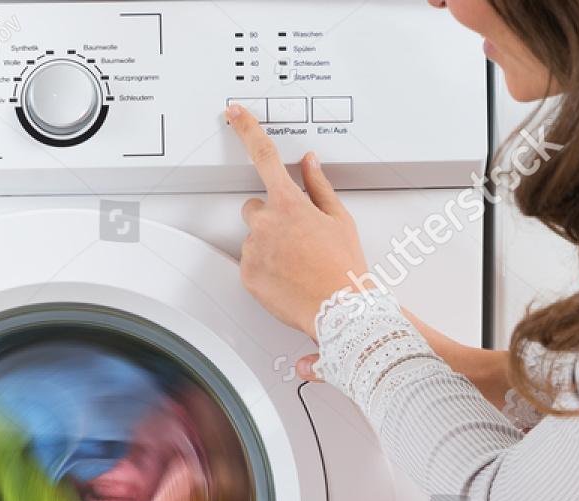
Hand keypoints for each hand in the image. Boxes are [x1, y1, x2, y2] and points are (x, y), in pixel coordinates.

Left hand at [228, 104, 369, 341]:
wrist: (338, 309)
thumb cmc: (343, 268)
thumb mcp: (339, 219)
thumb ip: (319, 186)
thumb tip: (309, 163)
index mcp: (289, 203)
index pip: (264, 155)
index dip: (247, 129)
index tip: (236, 113)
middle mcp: (265, 224)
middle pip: (255, 207)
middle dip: (271, 215)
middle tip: (296, 236)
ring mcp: (252, 250)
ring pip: (253, 237)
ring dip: (268, 244)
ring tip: (295, 262)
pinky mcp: (246, 275)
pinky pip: (249, 262)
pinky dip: (264, 267)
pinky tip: (287, 276)